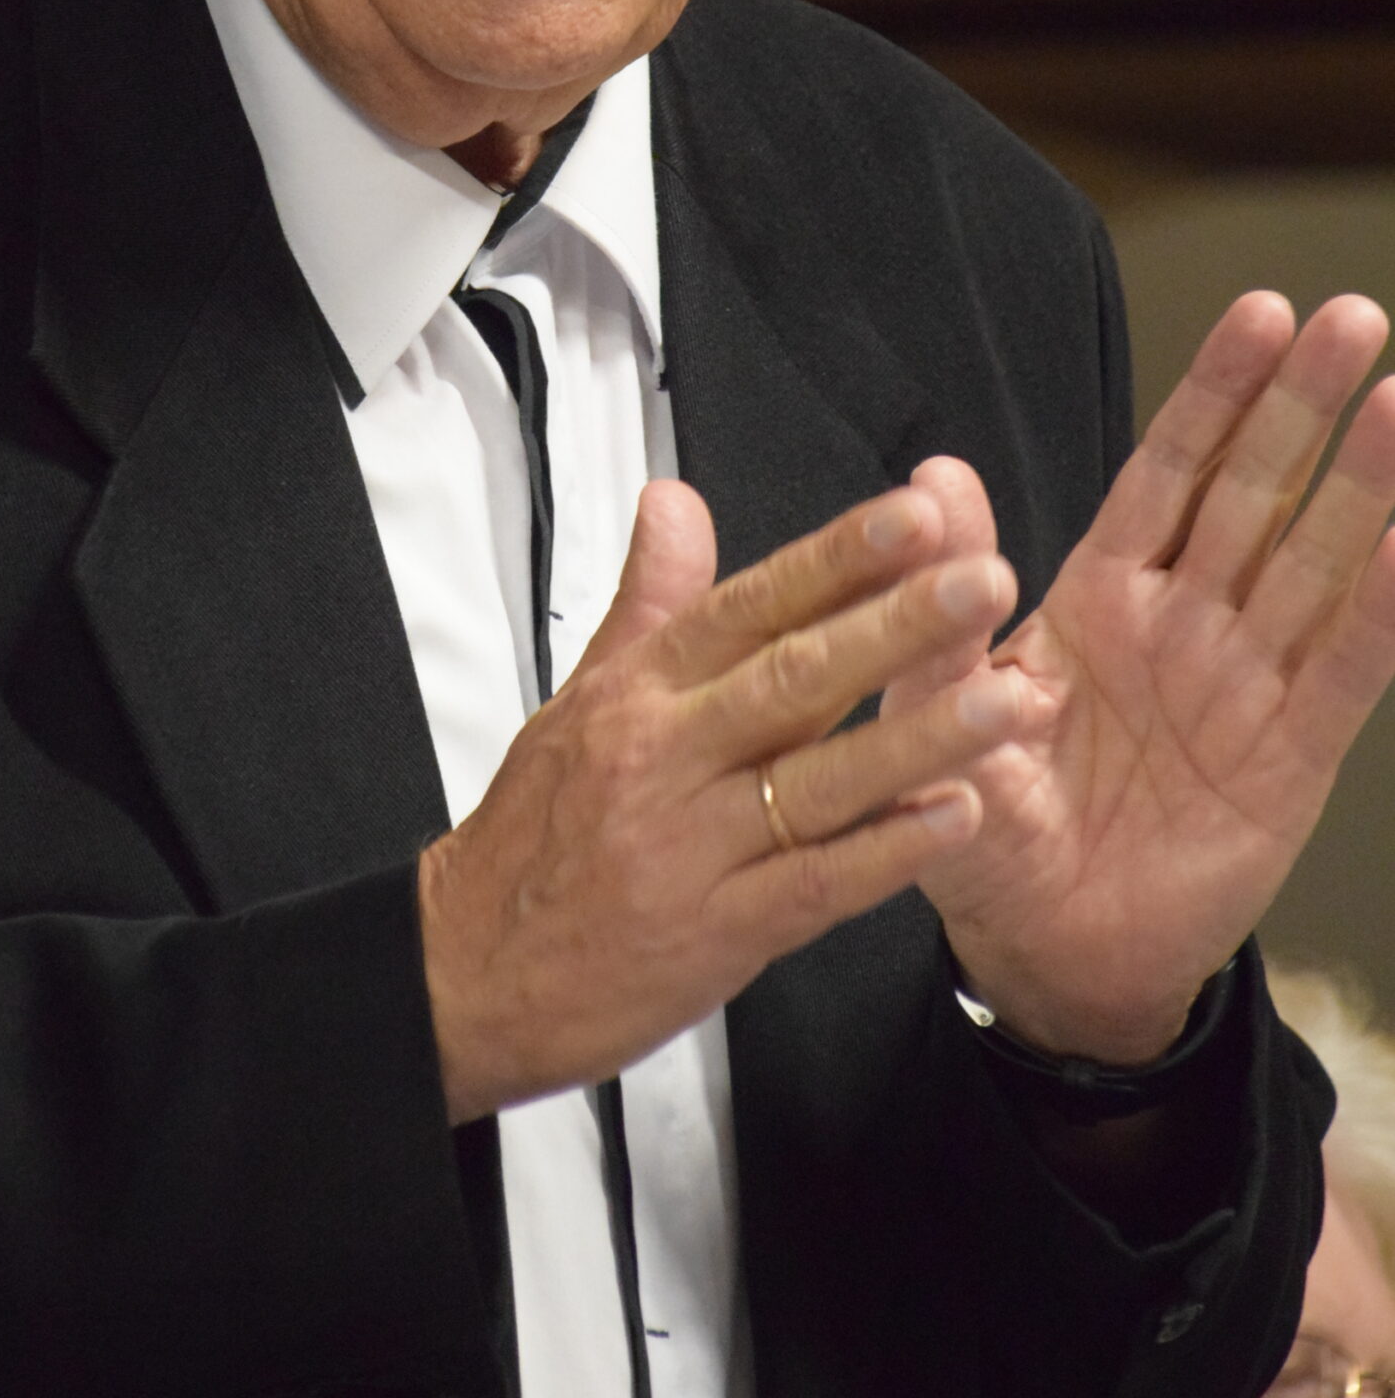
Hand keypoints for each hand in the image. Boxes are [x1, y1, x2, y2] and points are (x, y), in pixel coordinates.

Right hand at [418, 476, 1028, 1122]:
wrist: (466, 971)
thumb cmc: (534, 833)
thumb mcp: (580, 697)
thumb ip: (649, 599)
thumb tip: (674, 501)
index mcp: (641, 691)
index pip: (750, 604)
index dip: (835, 558)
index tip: (914, 515)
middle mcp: (668, 756)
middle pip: (794, 678)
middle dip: (895, 626)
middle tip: (980, 580)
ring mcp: (693, 846)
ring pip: (819, 780)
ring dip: (919, 737)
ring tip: (1005, 698)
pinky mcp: (716, 933)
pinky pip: (814, 885)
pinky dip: (886, 853)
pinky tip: (953, 816)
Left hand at [886, 292, 1394, 1062]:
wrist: (1039, 952)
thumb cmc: (982, 824)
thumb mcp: (935, 707)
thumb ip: (943, 601)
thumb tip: (934, 475)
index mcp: (1103, 594)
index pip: (1170, 470)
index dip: (1216, 392)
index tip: (1260, 313)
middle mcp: (1186, 622)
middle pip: (1257, 492)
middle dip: (1303, 405)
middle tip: (1352, 319)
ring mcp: (1243, 685)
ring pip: (1314, 563)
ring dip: (1362, 487)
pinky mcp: (1287, 761)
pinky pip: (1345, 671)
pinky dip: (1386, 606)